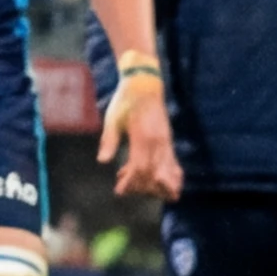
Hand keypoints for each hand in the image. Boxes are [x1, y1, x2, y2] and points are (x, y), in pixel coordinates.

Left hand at [102, 67, 182, 200]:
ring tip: (138, 188)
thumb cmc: (125, 101)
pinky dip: (170, 177)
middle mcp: (158, 142)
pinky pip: (174, 164)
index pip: (140, 168)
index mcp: (143, 137)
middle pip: (152, 174)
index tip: (120, 190)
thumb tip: (103, 161)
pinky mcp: (168, 141)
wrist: (145, 84)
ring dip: (153, 185)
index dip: (131, 182)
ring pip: (166, 172)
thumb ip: (109, 140)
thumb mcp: (113, 118)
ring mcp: (166, 142)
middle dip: (139, 186)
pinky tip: (162, 184)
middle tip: (124, 188)